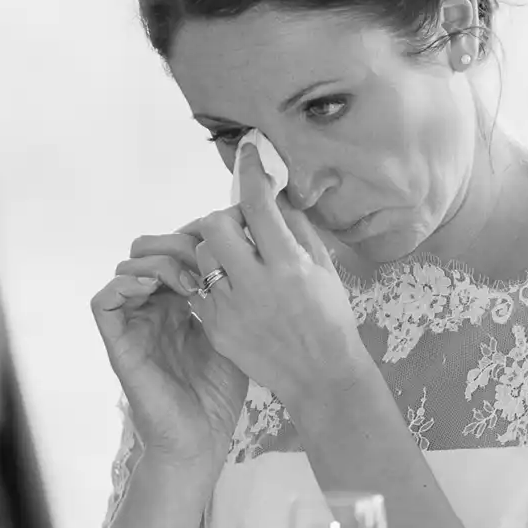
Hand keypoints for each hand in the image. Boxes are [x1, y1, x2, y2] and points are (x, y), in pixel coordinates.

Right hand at [91, 233, 248, 469]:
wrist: (202, 440)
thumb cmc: (219, 396)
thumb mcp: (233, 336)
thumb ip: (229, 300)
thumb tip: (241, 260)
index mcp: (177, 308)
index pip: (174, 257)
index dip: (192, 244)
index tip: (220, 251)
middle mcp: (152, 312)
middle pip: (147, 255)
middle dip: (173, 247)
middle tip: (201, 260)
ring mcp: (133, 327)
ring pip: (125, 270)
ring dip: (154, 264)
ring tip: (185, 280)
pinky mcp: (118, 345)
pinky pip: (103, 303)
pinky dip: (124, 285)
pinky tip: (156, 288)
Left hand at [186, 141, 367, 405]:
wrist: (320, 375)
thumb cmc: (328, 318)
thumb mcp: (323, 268)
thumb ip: (296, 228)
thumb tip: (275, 193)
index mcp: (288, 265)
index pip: (259, 205)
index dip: (251, 172)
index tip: (248, 152)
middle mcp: (256, 284)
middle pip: (215, 225)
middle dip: (226, 218)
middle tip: (242, 229)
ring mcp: (231, 308)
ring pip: (202, 254)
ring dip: (216, 250)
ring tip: (238, 262)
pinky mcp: (216, 327)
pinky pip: (199, 286)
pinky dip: (213, 280)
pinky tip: (233, 289)